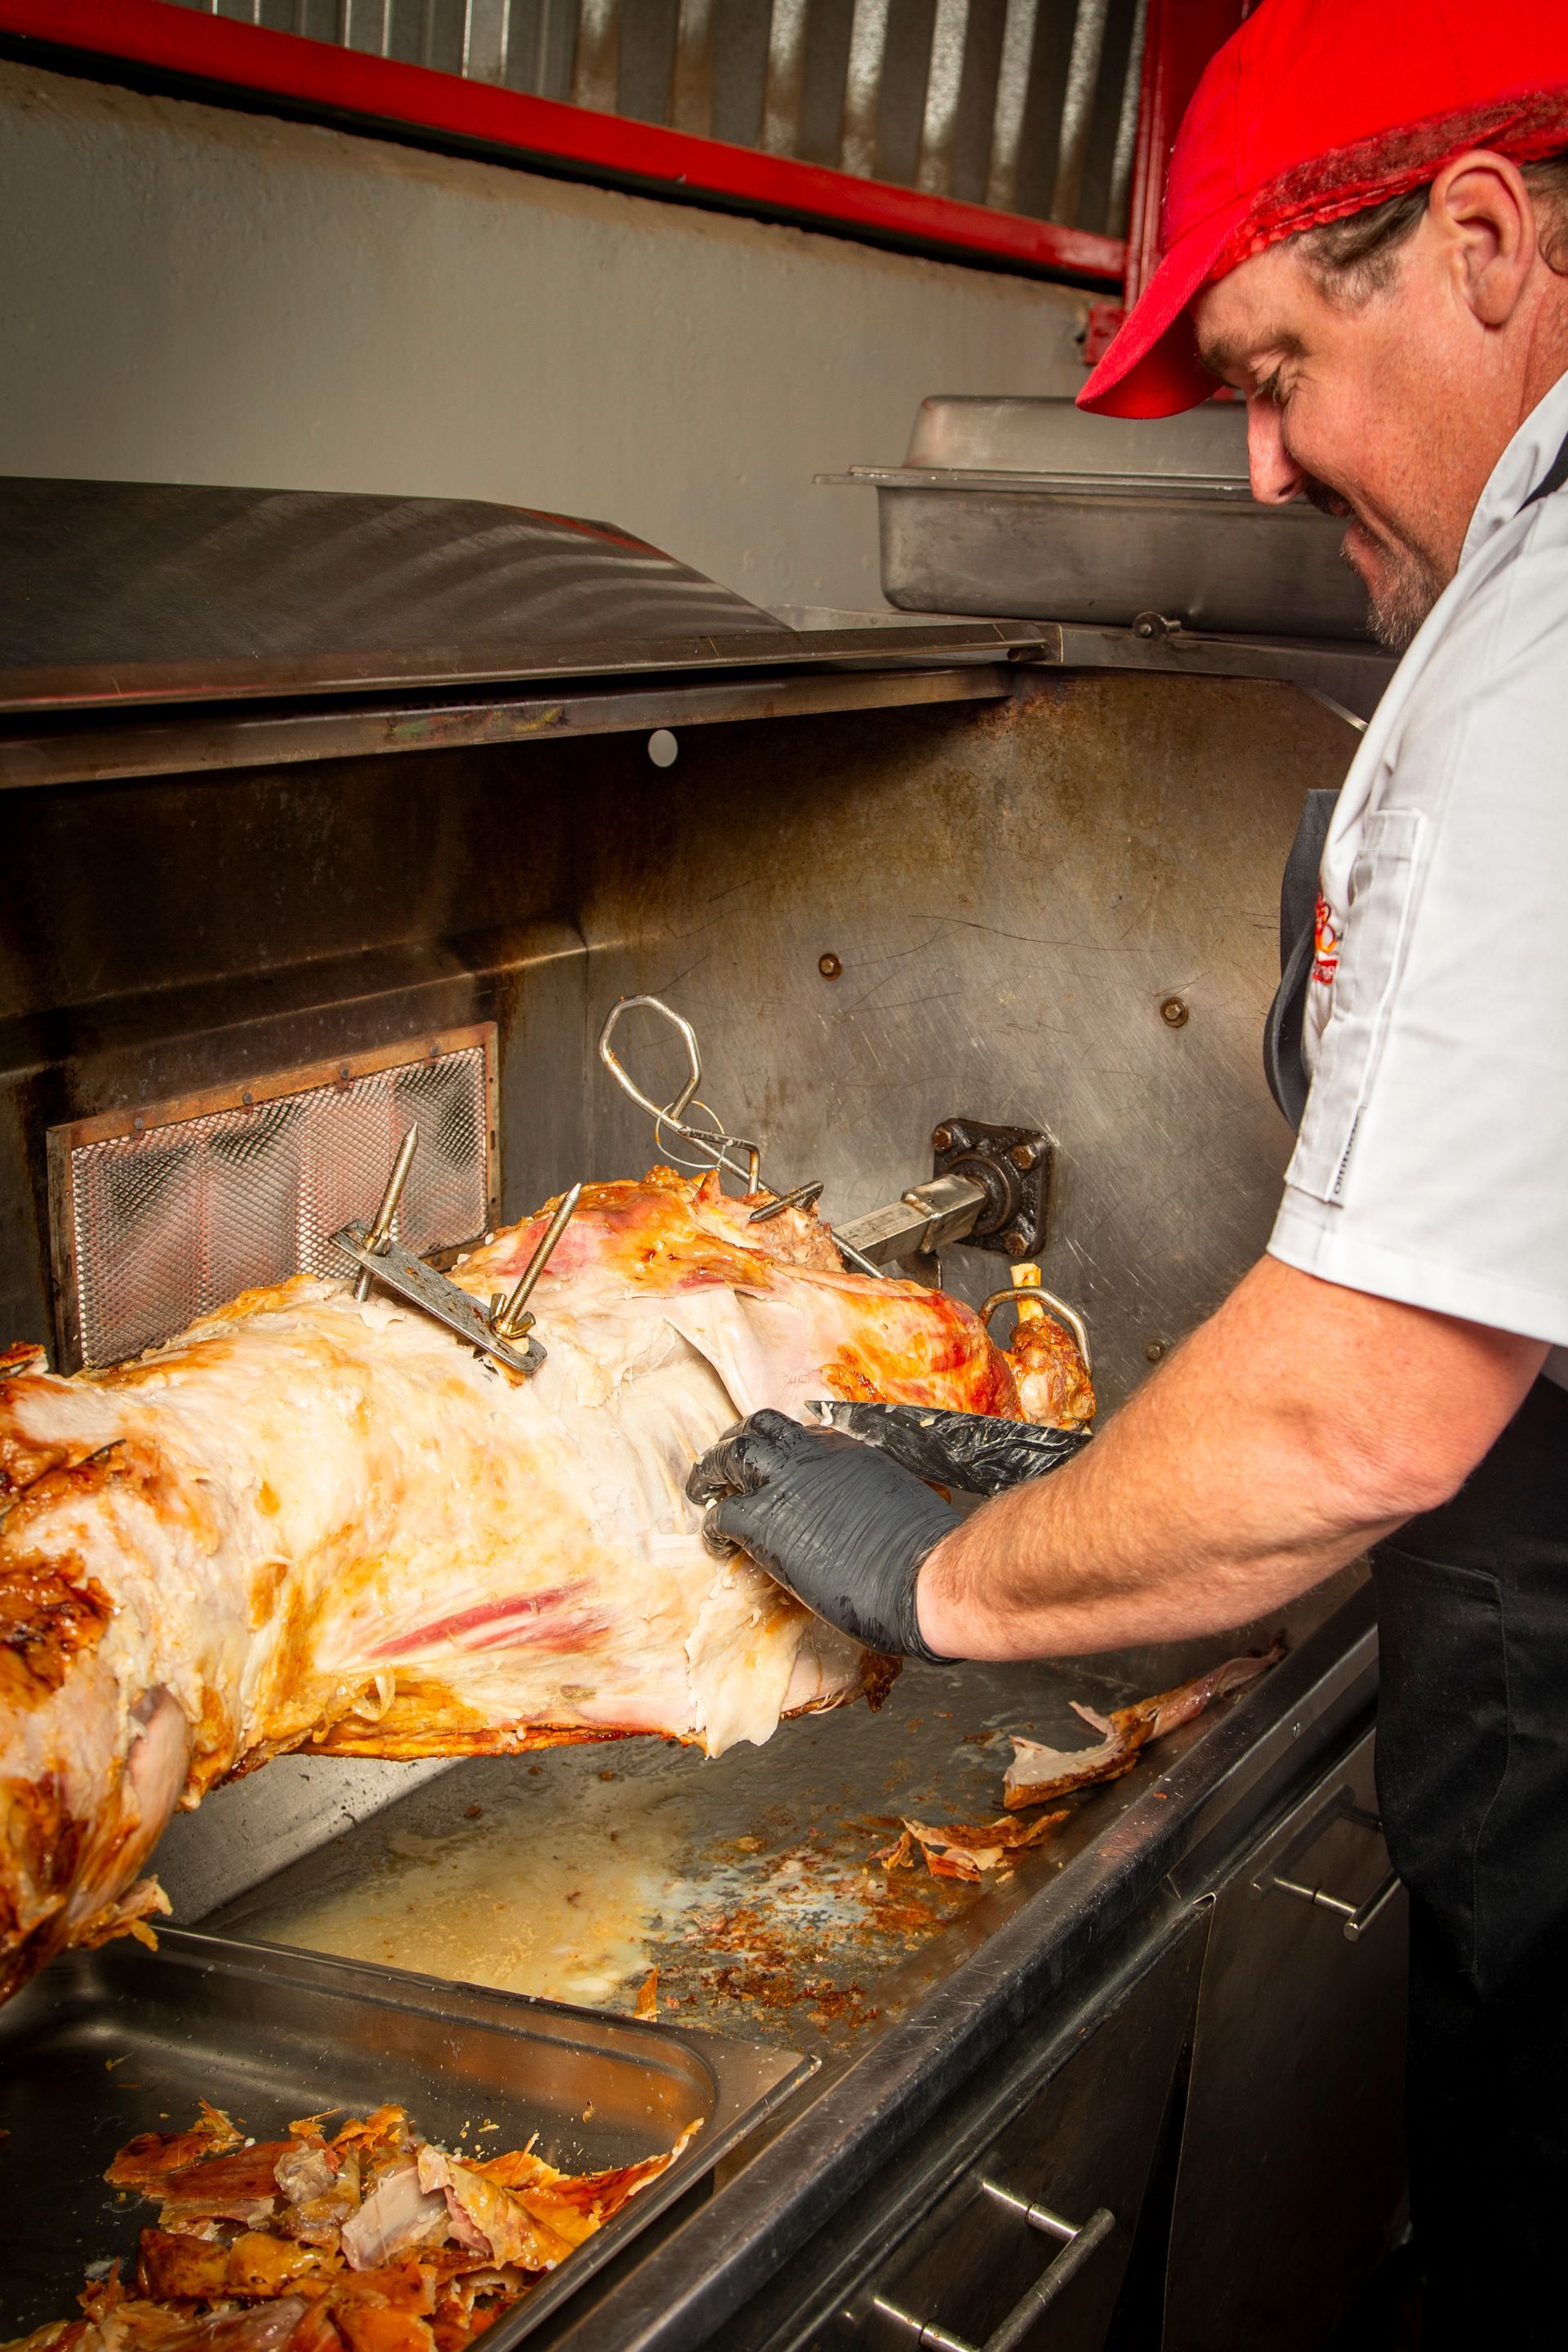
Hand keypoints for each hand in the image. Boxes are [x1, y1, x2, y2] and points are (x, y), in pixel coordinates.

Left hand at [686, 1408, 958, 1659]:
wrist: (921, 1574)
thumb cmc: (922, 1549)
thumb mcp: (896, 1498)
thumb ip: (871, 1492)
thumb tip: (866, 1511)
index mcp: (848, 1449)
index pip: (802, 1432)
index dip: (782, 1447)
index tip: (775, 1463)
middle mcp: (813, 1454)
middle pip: (761, 1428)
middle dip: (737, 1440)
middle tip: (724, 1462)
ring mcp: (786, 1483)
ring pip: (732, 1454)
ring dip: (711, 1470)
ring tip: (702, 1488)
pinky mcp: (765, 1522)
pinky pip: (723, 1514)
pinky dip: (713, 1527)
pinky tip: (715, 1543)